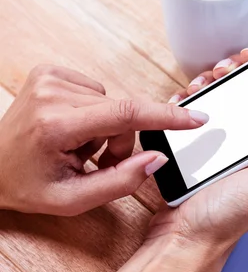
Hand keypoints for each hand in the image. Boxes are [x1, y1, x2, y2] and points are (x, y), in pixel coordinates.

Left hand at [0, 65, 207, 214]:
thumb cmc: (26, 185)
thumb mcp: (73, 200)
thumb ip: (121, 182)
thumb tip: (158, 159)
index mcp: (56, 125)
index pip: (126, 114)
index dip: (167, 117)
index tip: (196, 118)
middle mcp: (52, 94)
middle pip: (122, 112)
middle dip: (121, 141)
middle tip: (97, 162)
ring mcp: (49, 78)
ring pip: (112, 103)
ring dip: (106, 128)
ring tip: (79, 147)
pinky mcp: (50, 71)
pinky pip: (97, 92)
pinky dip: (93, 114)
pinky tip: (72, 129)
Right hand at [147, 49, 247, 271]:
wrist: (185, 235)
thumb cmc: (232, 215)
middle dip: (243, 70)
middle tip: (230, 66)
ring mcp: (230, 144)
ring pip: (228, 98)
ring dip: (217, 81)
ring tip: (207, 82)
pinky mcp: (204, 147)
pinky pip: (202, 114)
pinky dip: (195, 100)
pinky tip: (190, 98)